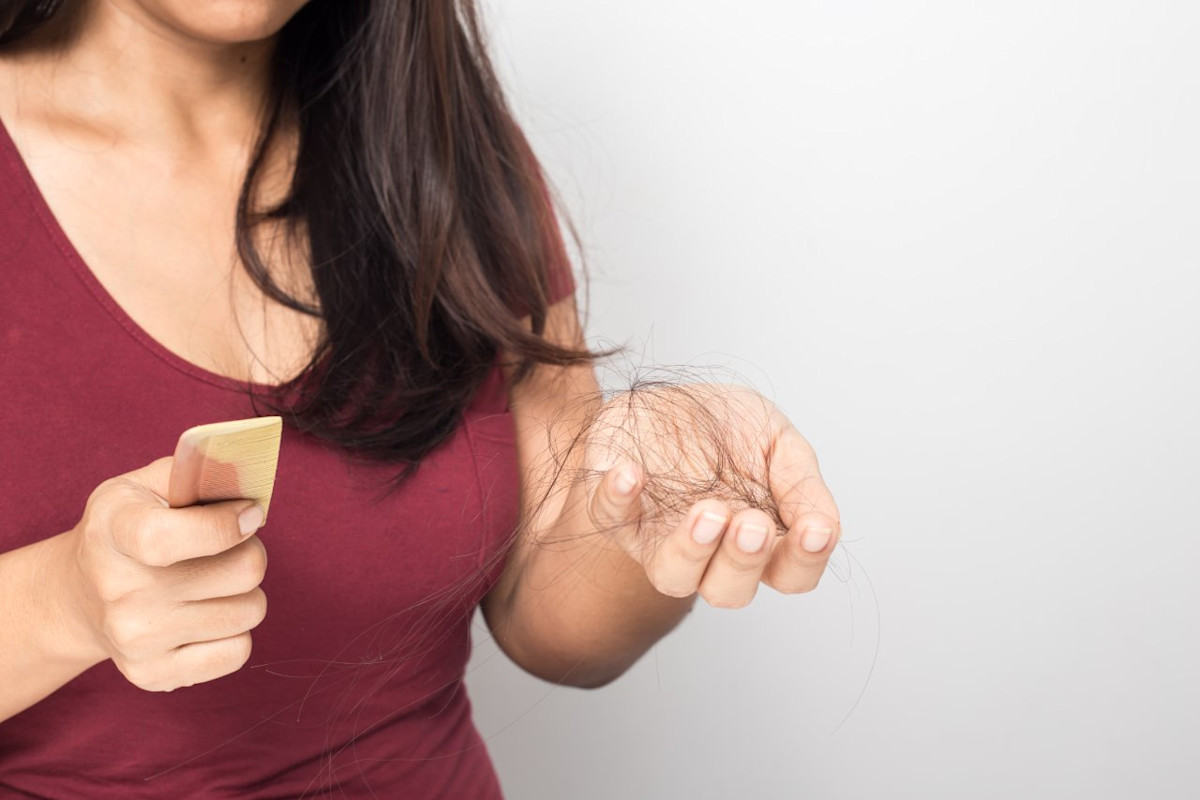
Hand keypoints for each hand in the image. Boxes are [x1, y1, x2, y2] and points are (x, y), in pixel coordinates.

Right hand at [62, 457, 268, 690]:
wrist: (80, 596)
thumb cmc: (129, 529)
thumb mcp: (145, 486)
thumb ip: (197, 472)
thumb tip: (249, 488)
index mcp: (113, 530)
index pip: (169, 538)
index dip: (226, 525)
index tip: (250, 515)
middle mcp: (119, 591)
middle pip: (241, 571)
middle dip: (251, 551)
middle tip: (231, 547)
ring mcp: (135, 638)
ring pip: (249, 611)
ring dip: (246, 592)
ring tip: (215, 581)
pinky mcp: (153, 675)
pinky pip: (238, 653)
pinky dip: (236, 632)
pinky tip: (208, 615)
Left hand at [574, 383, 839, 607]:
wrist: (672, 398)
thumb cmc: (731, 430)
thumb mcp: (779, 443)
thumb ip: (802, 487)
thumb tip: (824, 529)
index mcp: (759, 540)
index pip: (790, 575)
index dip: (805, 562)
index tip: (812, 531)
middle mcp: (710, 552)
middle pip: (728, 591)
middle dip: (741, 562)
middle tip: (749, 524)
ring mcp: (659, 537)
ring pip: (670, 576)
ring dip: (689, 549)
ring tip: (706, 512)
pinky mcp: (615, 510)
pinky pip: (607, 517)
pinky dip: (616, 499)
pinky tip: (630, 475)